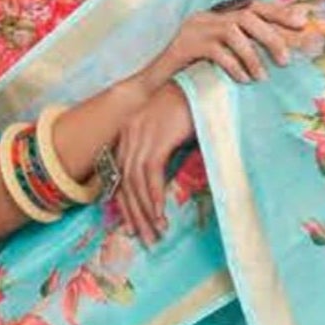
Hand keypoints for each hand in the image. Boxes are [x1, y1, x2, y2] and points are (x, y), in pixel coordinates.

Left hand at [110, 77, 196, 245]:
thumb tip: (160, 185)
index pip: (119, 177)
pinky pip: (151, 175)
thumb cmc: (193, 109)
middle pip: (124, 184)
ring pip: (136, 183)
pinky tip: (161, 214)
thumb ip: (161, 154)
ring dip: (146, 212)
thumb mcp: (170, 133)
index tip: (132, 227)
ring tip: (157, 233)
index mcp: (128, 133)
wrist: (205, 85)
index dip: (125, 205)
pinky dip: (155, 197)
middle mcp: (128, 134)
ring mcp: (140, 135)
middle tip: (145, 239)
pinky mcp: (156, 138)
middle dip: (135, 215)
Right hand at [158, 0, 324, 83]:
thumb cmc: (193, 75)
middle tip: (286, 60)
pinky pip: (217, 51)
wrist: (155, 87)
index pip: (253, 5)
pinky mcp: (186, 45)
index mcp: (218, 15)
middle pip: (247, 15)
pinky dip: (234, 66)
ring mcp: (195, 28)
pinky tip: (242, 80)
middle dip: (271, 35)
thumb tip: (281, 52)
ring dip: (253, 55)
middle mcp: (207, 16)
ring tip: (262, 77)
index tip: (302, 22)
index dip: (278, 12)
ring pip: (234, 31)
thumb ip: (245, 49)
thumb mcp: (222, 58)